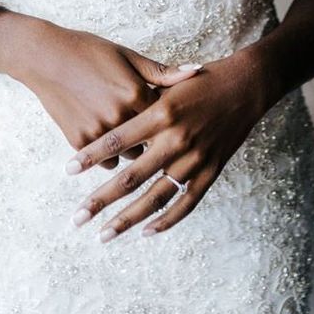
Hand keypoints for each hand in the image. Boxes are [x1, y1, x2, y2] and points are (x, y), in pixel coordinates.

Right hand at [20, 21, 202, 168]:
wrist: (44, 57)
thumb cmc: (88, 51)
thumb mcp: (126, 55)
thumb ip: (163, 72)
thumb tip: (198, 71)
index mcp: (136, 93)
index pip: (167, 118)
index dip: (170, 117)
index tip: (175, 118)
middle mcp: (119, 116)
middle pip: (151, 141)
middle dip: (154, 138)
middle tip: (156, 132)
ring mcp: (98, 132)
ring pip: (130, 155)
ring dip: (132, 149)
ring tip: (127, 133)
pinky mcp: (79, 142)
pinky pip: (106, 161)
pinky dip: (109, 155)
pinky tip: (108, 139)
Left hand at [64, 47, 270, 239]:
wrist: (246, 85)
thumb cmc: (202, 79)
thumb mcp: (169, 81)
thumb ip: (140, 98)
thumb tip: (109, 111)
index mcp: (161, 112)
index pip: (117, 140)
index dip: (91, 156)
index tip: (67, 170)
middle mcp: (176, 139)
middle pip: (131, 177)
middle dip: (100, 199)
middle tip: (77, 218)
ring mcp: (195, 159)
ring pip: (155, 197)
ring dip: (127, 219)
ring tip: (104, 234)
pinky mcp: (211, 172)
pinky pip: (186, 203)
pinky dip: (166, 220)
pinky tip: (145, 232)